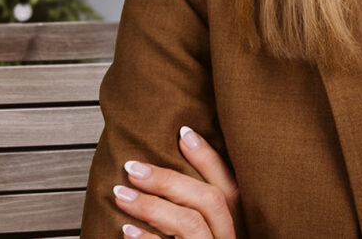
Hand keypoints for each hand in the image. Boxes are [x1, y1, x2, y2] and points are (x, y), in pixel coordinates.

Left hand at [112, 126, 243, 237]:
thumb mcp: (212, 227)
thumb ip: (203, 205)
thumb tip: (179, 156)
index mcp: (239, 222)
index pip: (229, 184)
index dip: (207, 157)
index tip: (183, 133)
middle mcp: (229, 237)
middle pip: (210, 199)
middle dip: (170, 180)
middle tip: (134, 168)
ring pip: (191, 222)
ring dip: (153, 206)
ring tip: (122, 194)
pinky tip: (127, 229)